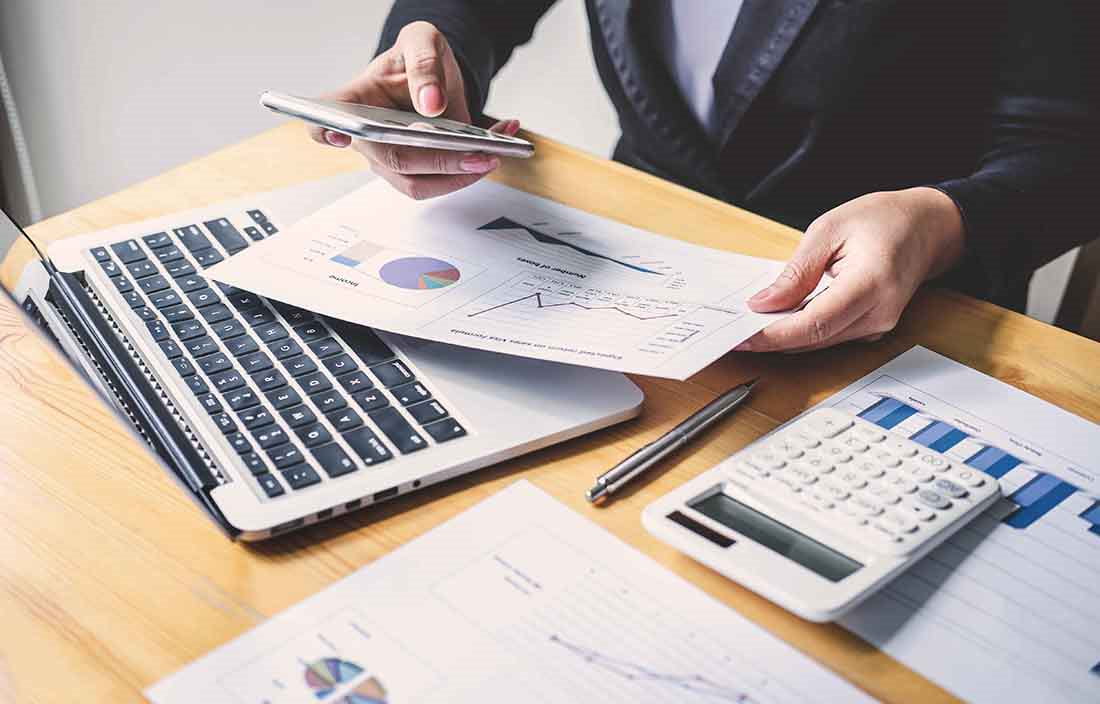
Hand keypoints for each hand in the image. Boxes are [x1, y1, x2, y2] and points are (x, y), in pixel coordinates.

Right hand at [310, 21, 519, 199]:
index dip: (325, 131)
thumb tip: (430, 104)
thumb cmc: (417, 58)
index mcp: (355, 98)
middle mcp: (367, 136)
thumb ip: (425, 64)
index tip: (337, 134)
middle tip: (476, 154)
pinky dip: (473, 169)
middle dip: (437, 162)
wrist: (435, 76)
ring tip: (493, 152)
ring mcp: (390, 159)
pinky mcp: (418, 171)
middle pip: (391, 160)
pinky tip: (498, 144)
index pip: (327, 116)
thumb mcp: (423, 41)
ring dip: (460, 175)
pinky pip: (441, 182)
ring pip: (417, 184)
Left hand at [737, 187, 964, 352]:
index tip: (741, 335)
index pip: (814, 323)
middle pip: (814, 339)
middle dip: (771, 339)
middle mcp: (879, 313)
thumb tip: (764, 303)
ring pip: (820, 342)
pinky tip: (779, 319)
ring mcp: (880, 325)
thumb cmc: (884, 219)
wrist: (928, 226)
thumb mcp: (829, 229)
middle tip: (732, 332)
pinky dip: (802, 331)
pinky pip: (831, 336)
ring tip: (748, 325)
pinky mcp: (873, 328)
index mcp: (871, 283)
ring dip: (784, 337)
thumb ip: (797, 271)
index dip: (774, 334)